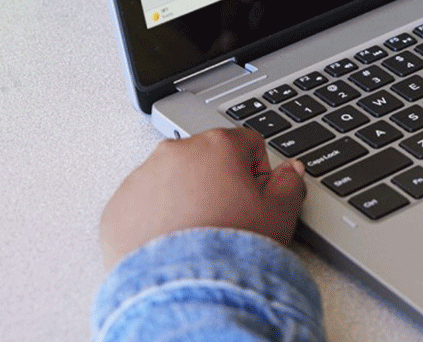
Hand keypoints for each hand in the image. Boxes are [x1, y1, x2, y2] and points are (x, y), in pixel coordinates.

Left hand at [100, 127, 306, 270]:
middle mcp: (176, 153)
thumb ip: (290, 183)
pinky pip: (140, 206)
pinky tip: (169, 245)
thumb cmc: (231, 249)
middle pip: (206, 159)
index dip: (257, 174)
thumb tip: (291, 170)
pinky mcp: (116, 209)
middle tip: (225, 220)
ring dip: (184, 198)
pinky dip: (153, 220)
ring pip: (170, 180)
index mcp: (218, 145)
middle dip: (217, 183)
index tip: (254, 199)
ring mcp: (141, 179)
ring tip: (196, 237)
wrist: (183, 292)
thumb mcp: (279, 214)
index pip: (247, 144)